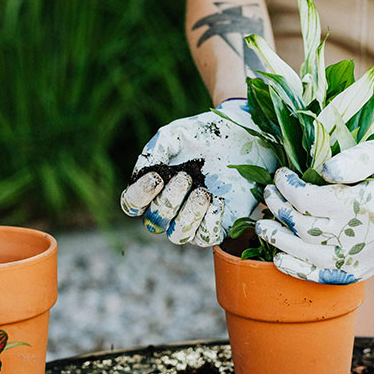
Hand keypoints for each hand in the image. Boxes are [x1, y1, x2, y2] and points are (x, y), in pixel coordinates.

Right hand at [120, 99, 275, 245]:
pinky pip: (208, 238)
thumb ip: (155, 150)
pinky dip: (211, 222)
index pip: (132, 204)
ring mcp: (194, 219)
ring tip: (203, 192)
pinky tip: (218, 200)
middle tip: (186, 177)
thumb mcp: (176, 135)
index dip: (140, 196)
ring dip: (189, 215)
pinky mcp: (219, 224)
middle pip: (155, 222)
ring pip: (179, 236)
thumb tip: (142, 171)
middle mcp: (170, 209)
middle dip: (169, 201)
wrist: (241, 135)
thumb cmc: (204, 135)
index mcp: (153, 188)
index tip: (156, 177)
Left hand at [255, 118, 373, 282]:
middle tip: (267, 195)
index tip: (280, 174)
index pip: (311, 200)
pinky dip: (303, 272)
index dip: (288, 187)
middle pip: (306, 228)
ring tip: (262, 227)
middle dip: (279, 211)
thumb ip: (352, 159)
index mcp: (368, 204)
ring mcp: (371, 256)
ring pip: (313, 256)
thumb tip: (320, 172)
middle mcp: (368, 236)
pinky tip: (281, 262)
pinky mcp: (372, 266)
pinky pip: (332, 276)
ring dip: (281, 242)